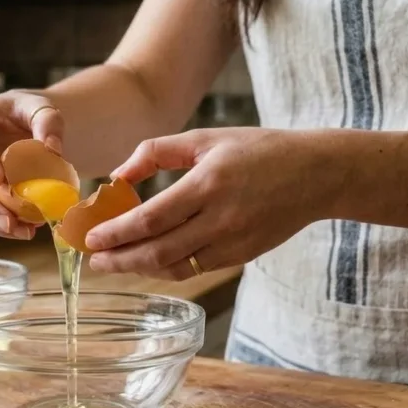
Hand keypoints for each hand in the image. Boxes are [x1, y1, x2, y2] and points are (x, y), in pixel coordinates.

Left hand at [85, 128, 337, 279]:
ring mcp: (233, 242)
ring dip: (139, 268)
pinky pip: (195, 268)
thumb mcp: (205, 139)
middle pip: (158, 251)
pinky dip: (167, 268)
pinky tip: (147, 262)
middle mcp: (220, 218)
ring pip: (176, 267)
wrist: (317, 174)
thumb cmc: (258, 150)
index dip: (117, 232)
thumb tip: (117, 176)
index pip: (151, 218)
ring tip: (113, 263)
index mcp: (207, 184)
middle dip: (119, 258)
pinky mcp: (242, 255)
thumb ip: (156, 153)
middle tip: (92, 259)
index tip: (90, 238)